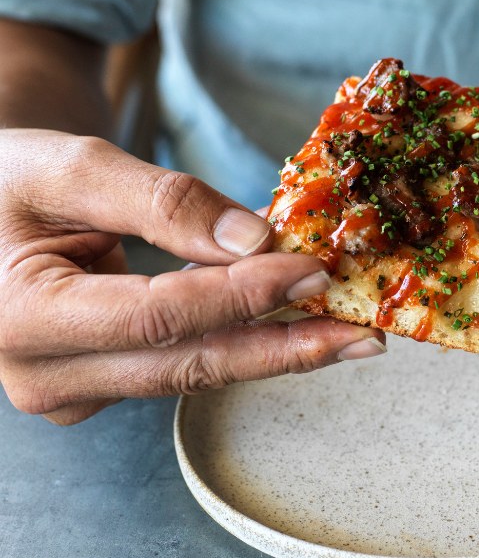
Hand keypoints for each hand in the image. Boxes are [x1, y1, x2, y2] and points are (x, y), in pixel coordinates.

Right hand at [0, 130, 384, 424]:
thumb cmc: (6, 181)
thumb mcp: (69, 167)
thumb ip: (161, 201)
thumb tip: (254, 238)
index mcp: (21, 318)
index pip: (156, 315)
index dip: (242, 296)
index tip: (311, 272)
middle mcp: (46, 375)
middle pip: (189, 363)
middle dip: (284, 347)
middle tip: (363, 335)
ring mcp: (76, 390)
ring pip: (195, 372)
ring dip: (277, 351)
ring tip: (350, 336)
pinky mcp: (104, 385)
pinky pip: (185, 364)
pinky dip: (244, 341)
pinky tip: (299, 326)